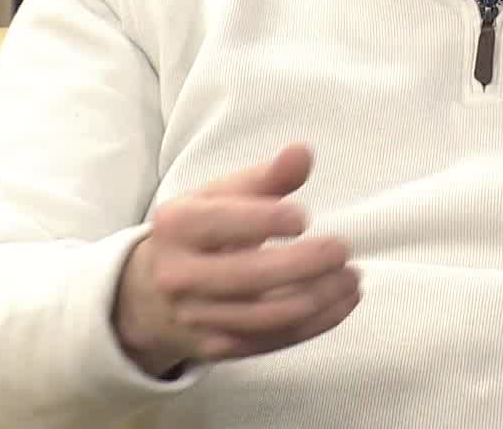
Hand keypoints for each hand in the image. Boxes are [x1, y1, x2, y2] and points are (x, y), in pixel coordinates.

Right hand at [112, 144, 360, 376]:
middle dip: (305, 264)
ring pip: (268, 315)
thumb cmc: (198, 233)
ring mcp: (197, 318)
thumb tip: (302, 153)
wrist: (150, 295)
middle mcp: (179, 275)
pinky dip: (317, 322)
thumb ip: (264, 177)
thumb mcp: (217, 197)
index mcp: (176, 226)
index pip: (222, 223)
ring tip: (352, 277)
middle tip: (342, 248)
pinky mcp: (217, 348)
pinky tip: (343, 300)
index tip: (303, 216)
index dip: (265, 220)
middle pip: (250, 277)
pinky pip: (274, 340)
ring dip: (320, 297)